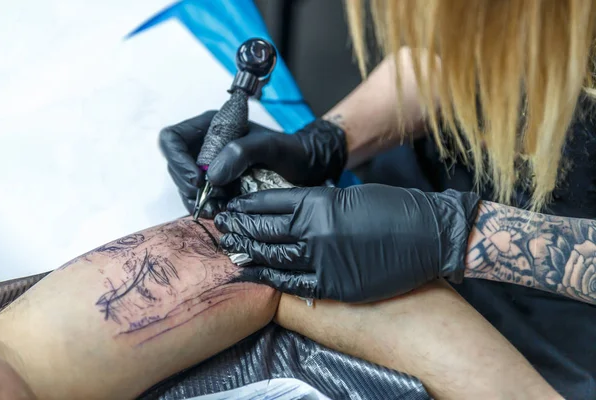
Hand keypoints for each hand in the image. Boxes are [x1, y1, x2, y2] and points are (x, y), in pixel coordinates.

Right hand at [159, 111, 347, 217]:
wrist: (306, 168)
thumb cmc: (291, 151)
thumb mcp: (270, 146)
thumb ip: (241, 152)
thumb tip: (211, 174)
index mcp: (213, 127)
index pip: (173, 139)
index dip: (178, 161)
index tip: (197, 181)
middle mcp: (206, 146)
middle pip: (176, 167)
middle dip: (188, 187)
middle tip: (210, 202)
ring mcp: (210, 168)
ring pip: (186, 187)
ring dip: (198, 201)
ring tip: (219, 209)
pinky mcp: (218, 187)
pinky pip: (200, 199)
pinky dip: (208, 208)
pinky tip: (223, 212)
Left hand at [215, 185, 479, 301]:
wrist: (427, 235)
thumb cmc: (392, 209)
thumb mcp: (348, 196)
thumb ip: (316, 205)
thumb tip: (288, 214)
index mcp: (319, 202)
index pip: (269, 203)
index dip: (248, 206)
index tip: (234, 208)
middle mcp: (315, 230)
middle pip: (265, 229)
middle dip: (240, 228)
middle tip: (223, 227)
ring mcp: (322, 260)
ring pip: (273, 257)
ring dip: (249, 252)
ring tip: (232, 249)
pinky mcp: (333, 285)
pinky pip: (292, 283)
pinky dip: (270, 278)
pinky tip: (254, 274)